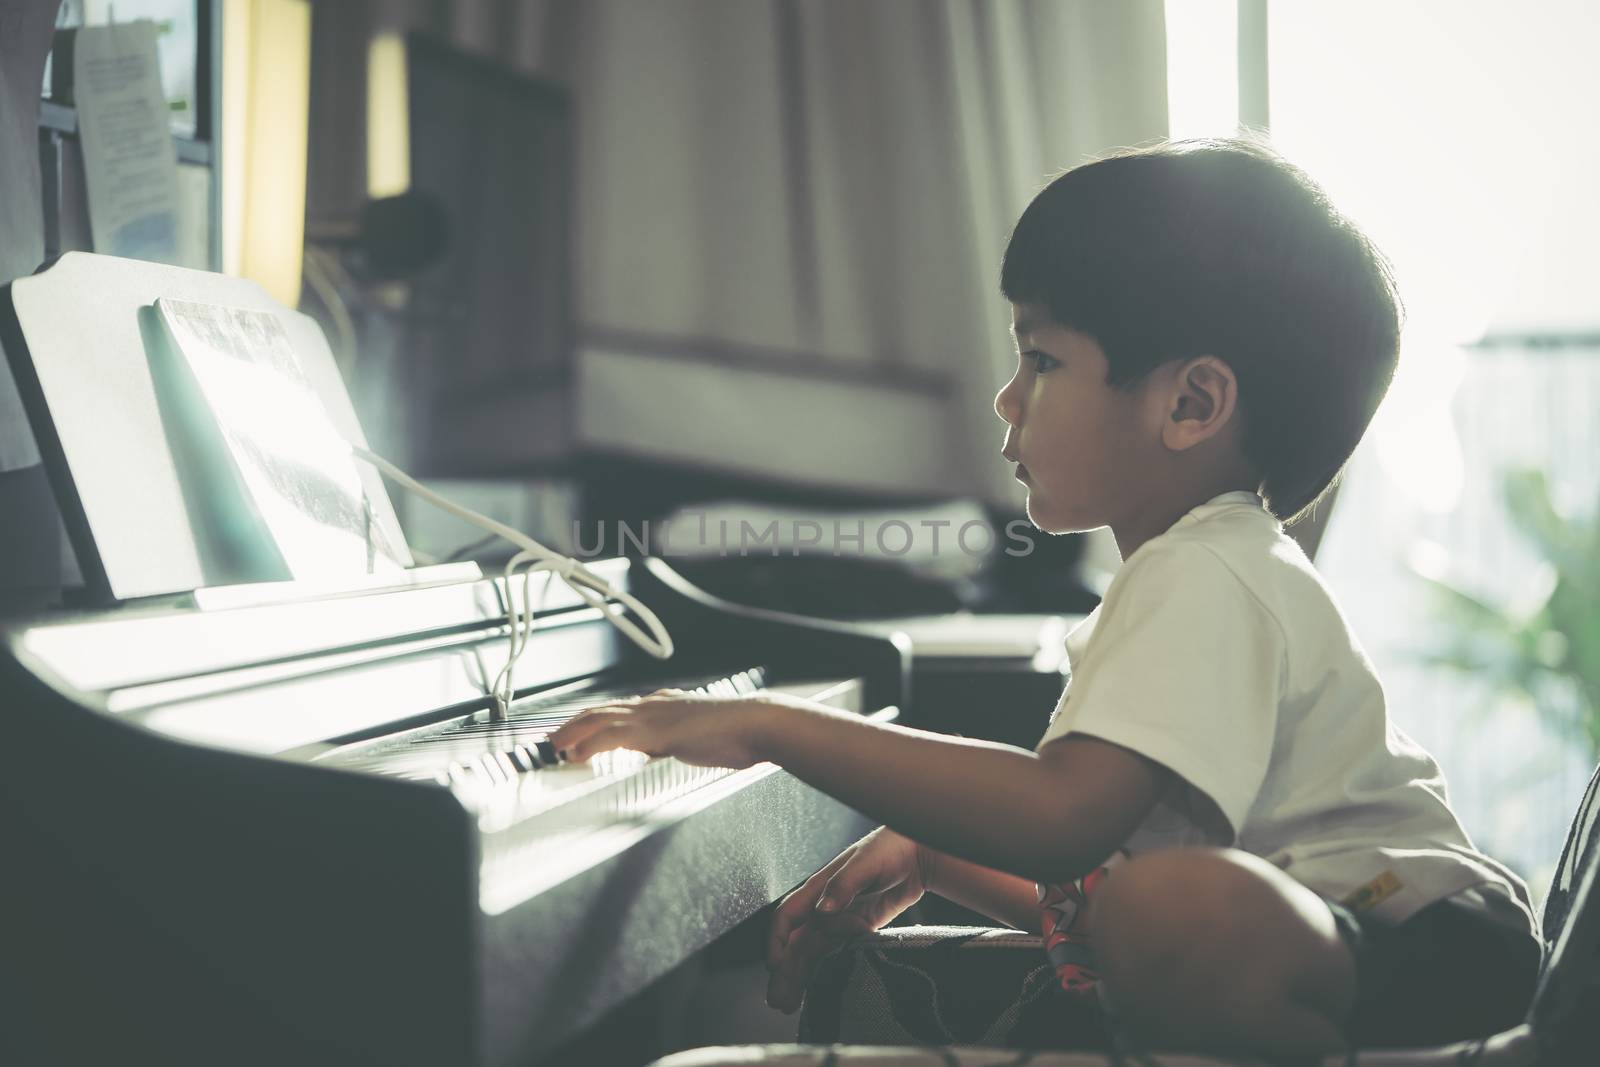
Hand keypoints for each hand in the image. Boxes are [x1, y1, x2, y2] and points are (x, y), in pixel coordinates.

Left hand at [547, 689, 776, 768]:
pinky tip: (576, 755)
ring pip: (598, 719)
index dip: (590, 722)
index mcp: (663, 706)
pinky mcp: (655, 731)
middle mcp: (653, 706)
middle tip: (550, 741)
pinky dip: (589, 744)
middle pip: (599, 711)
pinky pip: (611, 736)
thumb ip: (675, 743)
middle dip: (572, 725)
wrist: (757, 724)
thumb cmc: (737, 734)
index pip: (616, 711)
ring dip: (571, 733)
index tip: (573, 735)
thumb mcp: (697, 739)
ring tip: (552, 747)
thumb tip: (660, 754)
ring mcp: (653, 716)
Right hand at [765, 827, 935, 1012]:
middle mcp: (824, 906)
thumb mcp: (865, 863)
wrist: (919, 854)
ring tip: (791, 1005)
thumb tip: (823, 909)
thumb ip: (843, 885)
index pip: (787, 916)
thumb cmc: (889, 848)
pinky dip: (824, 971)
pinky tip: (820, 989)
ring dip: (800, 977)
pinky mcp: (857, 929)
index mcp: (819, 888)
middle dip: (785, 971)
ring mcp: (840, 919)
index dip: (777, 942)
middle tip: (779, 1001)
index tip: (776, 967)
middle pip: (796, 942)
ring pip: (812, 952)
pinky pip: (834, 953)